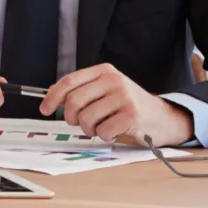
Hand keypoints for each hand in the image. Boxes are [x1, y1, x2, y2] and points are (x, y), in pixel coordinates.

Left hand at [42, 64, 191, 145]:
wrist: (162, 117)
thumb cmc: (129, 105)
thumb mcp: (106, 91)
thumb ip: (82, 91)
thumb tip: (52, 95)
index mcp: (105, 71)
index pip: (69, 82)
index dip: (53, 97)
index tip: (45, 109)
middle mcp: (114, 81)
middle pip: (75, 101)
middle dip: (72, 117)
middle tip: (80, 123)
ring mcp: (124, 98)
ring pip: (87, 119)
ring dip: (89, 129)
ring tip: (100, 127)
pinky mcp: (132, 116)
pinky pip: (102, 131)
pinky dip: (104, 136)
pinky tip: (114, 130)